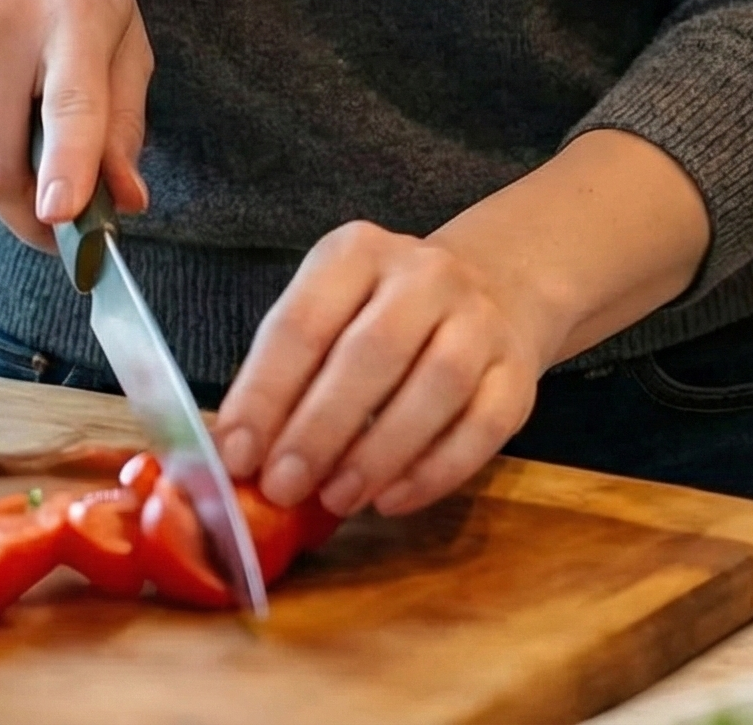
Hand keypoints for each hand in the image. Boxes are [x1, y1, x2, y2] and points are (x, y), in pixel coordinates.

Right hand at [0, 0, 152, 248]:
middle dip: (28, 213)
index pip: (70, 103)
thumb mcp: (123, 24)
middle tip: (61, 221)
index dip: (67, 166)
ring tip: (31, 148)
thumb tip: (128, 198)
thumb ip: (125, 117)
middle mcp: (3, 27)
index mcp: (76, 15)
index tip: (63, 214)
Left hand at [212, 223, 541, 519]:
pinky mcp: (517, 370)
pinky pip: (483, 424)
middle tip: (282, 487)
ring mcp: (480, 318)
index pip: (304, 321)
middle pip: (374, 349)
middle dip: (321, 426)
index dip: (266, 392)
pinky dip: (436, 470)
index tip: (237, 456)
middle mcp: (426, 274)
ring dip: (380, 451)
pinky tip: (392, 500)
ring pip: (439, 382)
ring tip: (336, 500)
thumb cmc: (379, 318)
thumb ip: (284, 379)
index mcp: (359, 253)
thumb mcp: (327, 317)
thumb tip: (236, 459)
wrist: (491, 290)